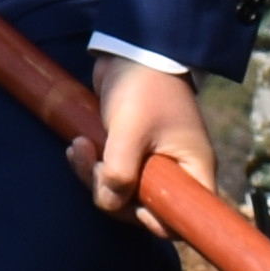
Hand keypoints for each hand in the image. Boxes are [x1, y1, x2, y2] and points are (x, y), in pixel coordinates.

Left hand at [77, 55, 218, 222]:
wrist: (130, 49)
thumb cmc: (142, 88)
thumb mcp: (130, 132)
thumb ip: (120, 172)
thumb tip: (108, 202)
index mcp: (193, 168)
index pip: (182, 218)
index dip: (155, 221)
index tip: (131, 204)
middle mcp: (177, 169)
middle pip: (143, 207)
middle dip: (111, 192)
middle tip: (91, 164)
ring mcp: (153, 161)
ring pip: (120, 190)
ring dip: (93, 175)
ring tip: (77, 148)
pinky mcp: (130, 150)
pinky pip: (110, 172)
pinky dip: (91, 164)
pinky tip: (76, 146)